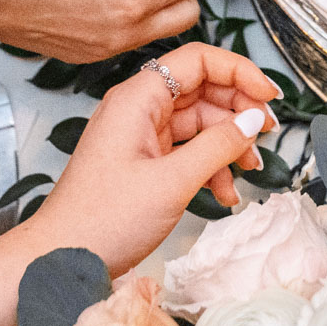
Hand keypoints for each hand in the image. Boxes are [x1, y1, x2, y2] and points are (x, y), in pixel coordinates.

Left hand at [29, 46, 279, 274]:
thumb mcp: (172, 181)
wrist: (58, 264)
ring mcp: (140, 136)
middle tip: (266, 133)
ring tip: (249, 168)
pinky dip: (209, 165)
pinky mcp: (142, 162)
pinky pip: (186, 149)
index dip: (239, 72)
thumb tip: (253, 118)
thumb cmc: (102, 221)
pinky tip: (225, 191)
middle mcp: (139, 109)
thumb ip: (218, 145)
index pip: (199, 60)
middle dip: (238, 111)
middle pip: (202, 90)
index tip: (268, 95)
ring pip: (198, 123)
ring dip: (228, 144)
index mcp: (138, 98)